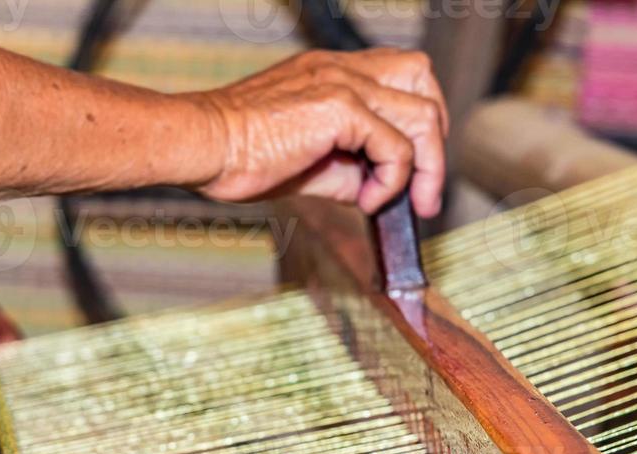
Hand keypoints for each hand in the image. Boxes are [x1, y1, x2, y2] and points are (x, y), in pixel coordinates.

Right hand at [191, 49, 447, 217]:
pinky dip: (391, 181)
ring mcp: (343, 82)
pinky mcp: (339, 106)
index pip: (401, 78)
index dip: (417, 125)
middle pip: (423, 80)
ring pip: (421, 114)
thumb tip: (375, 191)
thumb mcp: (306, 163)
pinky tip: (365, 202)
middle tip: (424, 192)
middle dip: (434, 141)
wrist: (202, 146)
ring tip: (401, 203)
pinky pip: (395, 146)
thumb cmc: (236, 154)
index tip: (414, 173)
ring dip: (424, 167)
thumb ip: (346, 169)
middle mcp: (342, 68)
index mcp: (332, 73)